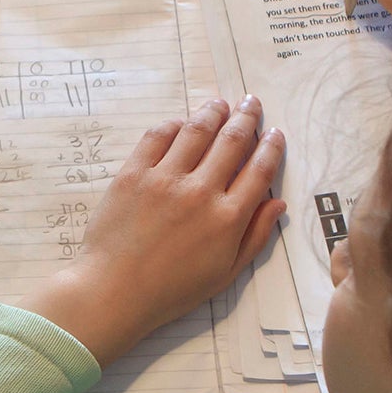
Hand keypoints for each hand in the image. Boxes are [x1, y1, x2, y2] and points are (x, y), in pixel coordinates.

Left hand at [23, 98, 285, 365]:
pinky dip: (174, 124)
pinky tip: (181, 122)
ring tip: (220, 103)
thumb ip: (255, 236)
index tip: (274, 132)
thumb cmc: (171, 289)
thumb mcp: (225, 273)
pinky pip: (157, 136)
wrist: (114, 290)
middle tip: (250, 102)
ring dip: (212, 112)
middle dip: (245, 117)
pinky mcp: (133, 173)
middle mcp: (200, 191)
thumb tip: (277, 203)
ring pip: (196, 131)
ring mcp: (165, 179)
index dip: (271, 147)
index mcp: (228, 218)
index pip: (259, 170)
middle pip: (231, 141)